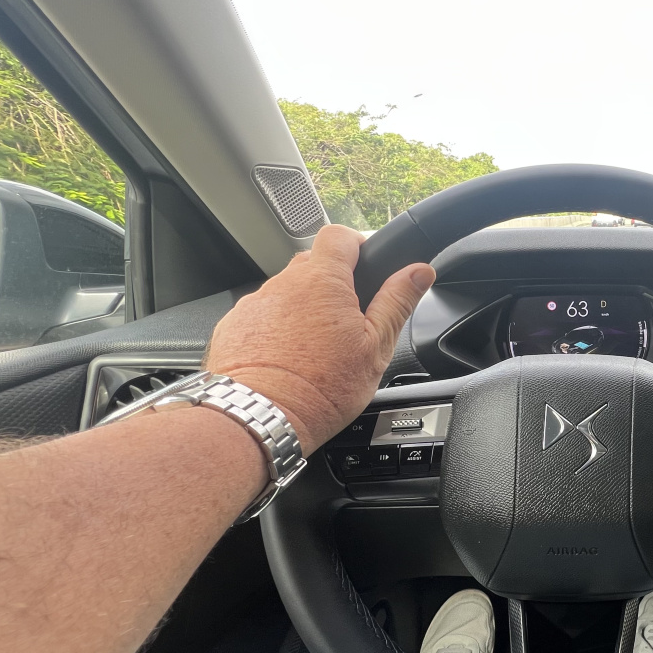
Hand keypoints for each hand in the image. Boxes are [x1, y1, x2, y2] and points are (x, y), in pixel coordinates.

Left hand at [203, 225, 434, 454]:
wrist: (259, 417)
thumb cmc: (321, 388)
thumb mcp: (376, 348)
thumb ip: (397, 302)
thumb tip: (419, 272)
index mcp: (324, 281)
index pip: (339, 236)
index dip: (356, 244)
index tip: (365, 265)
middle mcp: (284, 284)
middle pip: (312, 264)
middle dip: (331, 283)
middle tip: (347, 320)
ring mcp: (255, 303)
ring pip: (286, 293)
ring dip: (301, 309)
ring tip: (314, 348)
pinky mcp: (234, 325)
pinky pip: (261, 316)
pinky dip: (275, 330)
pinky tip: (286, 359)